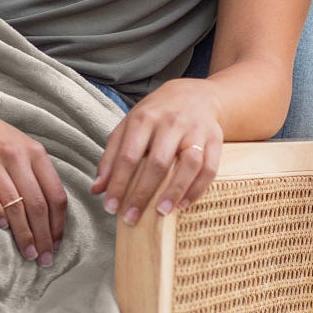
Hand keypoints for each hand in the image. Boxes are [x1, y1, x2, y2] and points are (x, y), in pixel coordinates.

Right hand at [0, 84, 65, 265]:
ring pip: (16, 204)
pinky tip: (2, 229)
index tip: (56, 244)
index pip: (55, 194)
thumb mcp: (18, 146)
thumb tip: (47, 211)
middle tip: (44, 258)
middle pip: (38, 204)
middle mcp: (17, 156)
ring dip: (23, 233)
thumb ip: (34, 173)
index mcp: (35, 153)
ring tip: (27, 253)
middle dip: (43, 236)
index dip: (58, 224)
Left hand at [91, 80, 223, 225]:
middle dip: (142, 194)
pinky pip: (209, 168)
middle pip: (157, 163)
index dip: (118, 184)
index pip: (128, 155)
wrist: (195, 94)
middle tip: (131, 218)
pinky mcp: (215, 139)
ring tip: (161, 212)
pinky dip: (198, 189)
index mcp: (145, 118)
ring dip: (175, 191)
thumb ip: (112, 156)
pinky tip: (183, 204)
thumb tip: (98, 188)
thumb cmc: (156, 115)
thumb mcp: (129, 127)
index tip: (110, 207)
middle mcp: (171, 122)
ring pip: (189, 164)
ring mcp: (196, 130)